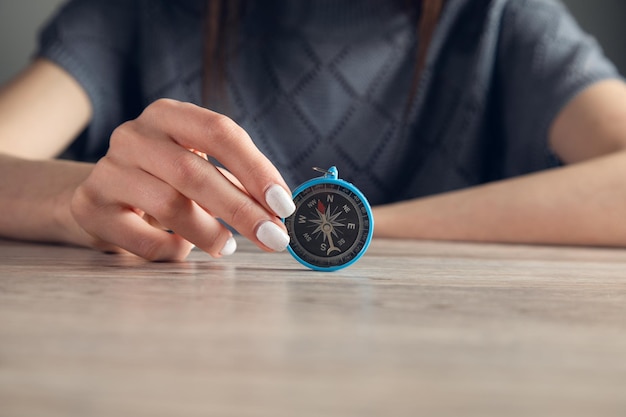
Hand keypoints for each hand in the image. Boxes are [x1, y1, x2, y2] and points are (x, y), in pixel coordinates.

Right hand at [70, 99, 294, 260]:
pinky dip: (173, 250)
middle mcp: (133, 135)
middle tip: (274, 239)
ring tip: (227, 247)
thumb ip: (238, 181)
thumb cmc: (167, 179)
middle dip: (242, 210)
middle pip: (194, 173)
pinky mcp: (90, 207)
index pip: (219, 131)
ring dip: (209, 234)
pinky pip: (142, 239)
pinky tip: (183, 249)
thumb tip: (280, 212)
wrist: (105, 195)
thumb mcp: (201, 164)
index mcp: (169, 115)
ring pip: (168, 206)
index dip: (256, 169)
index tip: (283, 204)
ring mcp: (107, 169)